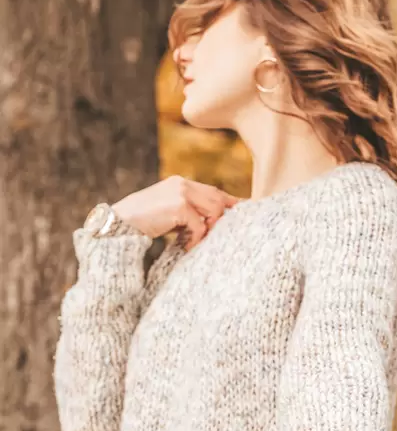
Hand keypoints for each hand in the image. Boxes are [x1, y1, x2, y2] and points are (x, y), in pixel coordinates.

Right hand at [112, 175, 238, 250]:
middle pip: (218, 200)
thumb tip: (213, 225)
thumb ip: (190, 214)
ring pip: (214, 210)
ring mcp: (181, 192)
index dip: (230, 203)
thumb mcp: (170, 215)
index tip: (245, 212)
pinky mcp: (178, 205)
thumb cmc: (143, 224)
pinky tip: (185, 247)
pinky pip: (200, 225)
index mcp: (180, 183)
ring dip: (208, 230)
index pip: (213, 191)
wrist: (118, 224)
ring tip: (193, 242)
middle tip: (210, 238)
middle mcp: (182, 183)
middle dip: (220, 221)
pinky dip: (196, 239)